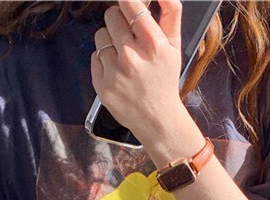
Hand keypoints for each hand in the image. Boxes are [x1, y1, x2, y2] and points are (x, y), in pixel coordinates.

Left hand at [90, 0, 183, 140]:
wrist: (156, 119)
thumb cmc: (164, 79)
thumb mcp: (174, 46)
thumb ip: (171, 12)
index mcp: (153, 44)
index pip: (129, 3)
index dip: (126, 1)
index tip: (127, 5)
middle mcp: (132, 56)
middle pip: (111, 15)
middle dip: (118, 21)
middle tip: (127, 35)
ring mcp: (115, 72)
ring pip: (100, 35)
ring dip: (109, 41)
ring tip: (122, 56)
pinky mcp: (102, 85)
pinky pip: (95, 56)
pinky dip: (103, 60)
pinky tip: (116, 71)